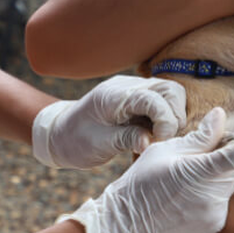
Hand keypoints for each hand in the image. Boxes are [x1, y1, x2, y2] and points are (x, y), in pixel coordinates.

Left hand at [33, 76, 185, 168]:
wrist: (59, 133)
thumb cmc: (74, 140)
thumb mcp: (97, 144)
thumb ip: (125, 140)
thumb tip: (150, 142)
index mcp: (114, 96)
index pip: (154, 98)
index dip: (165, 120)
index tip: (159, 141)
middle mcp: (127, 87)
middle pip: (170, 91)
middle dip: (174, 117)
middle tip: (161, 140)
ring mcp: (134, 91)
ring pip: (171, 96)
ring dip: (172, 118)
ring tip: (156, 140)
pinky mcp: (138, 100)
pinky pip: (163, 104)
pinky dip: (165, 120)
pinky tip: (151, 136)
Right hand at [61, 109, 233, 232]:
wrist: (125, 230)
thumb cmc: (140, 184)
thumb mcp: (164, 152)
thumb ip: (199, 137)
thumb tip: (221, 118)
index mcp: (199, 170)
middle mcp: (213, 195)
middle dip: (226, 154)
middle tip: (198, 154)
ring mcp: (215, 214)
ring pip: (227, 184)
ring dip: (214, 175)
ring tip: (181, 182)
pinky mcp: (213, 226)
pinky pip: (220, 202)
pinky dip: (208, 194)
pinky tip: (183, 199)